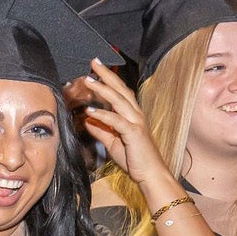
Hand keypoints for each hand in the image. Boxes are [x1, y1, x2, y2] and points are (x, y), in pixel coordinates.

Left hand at [83, 58, 173, 188]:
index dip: (108, 79)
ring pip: (118, 101)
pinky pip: (116, 121)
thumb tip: (86, 121)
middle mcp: (135, 114)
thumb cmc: (134, 158)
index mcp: (131, 114)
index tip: (95, 69)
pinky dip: (103, 115)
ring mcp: (136, 122)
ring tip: (88, 80)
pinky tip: (90, 111)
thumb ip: (101, 130)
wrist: (150, 174)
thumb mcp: (112, 143)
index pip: (119, 92)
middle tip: (93, 62)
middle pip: (120, 89)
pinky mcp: (134, 133)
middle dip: (106, 75)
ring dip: (102, 89)